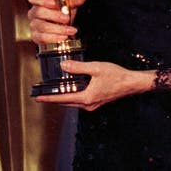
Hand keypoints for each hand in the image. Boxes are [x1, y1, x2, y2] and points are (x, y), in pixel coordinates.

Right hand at [26, 0, 85, 44]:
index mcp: (39, 3)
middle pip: (39, 12)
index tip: (53, 3)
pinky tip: (63, 37)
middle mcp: (33, 13)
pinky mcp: (36, 37)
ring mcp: (33, 25)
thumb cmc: (60, 15)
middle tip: (66, 19)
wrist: (58, 29)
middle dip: (54, 16)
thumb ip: (74, 1)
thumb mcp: (68, 7)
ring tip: (70, 30)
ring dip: (58, 29)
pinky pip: (42, 37)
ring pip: (42, 26)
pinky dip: (54, 38)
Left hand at [34, 60, 154, 110]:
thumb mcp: (96, 68)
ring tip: (53, 92)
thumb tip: (64, 66)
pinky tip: (71, 89)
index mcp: (87, 98)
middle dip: (54, 99)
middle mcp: (89, 104)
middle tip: (42, 95)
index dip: (49, 98)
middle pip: (66, 103)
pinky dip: (72, 96)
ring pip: (73, 102)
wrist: (132, 83)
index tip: (38, 97)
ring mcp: (93, 104)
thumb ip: (78, 67)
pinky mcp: (97, 101)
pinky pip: (80, 100)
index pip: (63, 99)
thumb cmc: (117, 76)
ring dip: (63, 98)